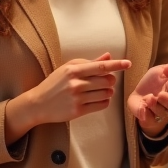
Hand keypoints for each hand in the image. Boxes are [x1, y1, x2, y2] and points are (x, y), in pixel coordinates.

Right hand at [9, 52, 130, 138]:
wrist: (39, 103)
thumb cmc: (55, 83)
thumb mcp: (69, 69)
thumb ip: (89, 63)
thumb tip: (108, 56)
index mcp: (74, 70)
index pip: (101, 67)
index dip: (117, 65)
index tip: (128, 63)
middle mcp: (76, 84)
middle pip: (106, 81)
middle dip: (110, 80)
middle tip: (105, 81)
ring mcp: (77, 98)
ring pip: (106, 93)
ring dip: (108, 91)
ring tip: (100, 90)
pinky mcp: (78, 111)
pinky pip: (102, 105)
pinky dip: (105, 101)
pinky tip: (98, 99)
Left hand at [127, 54, 167, 137]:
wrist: (139, 96)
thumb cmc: (154, 83)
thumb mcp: (162, 71)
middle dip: (166, 99)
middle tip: (160, 95)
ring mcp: (160, 112)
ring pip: (160, 111)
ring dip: (153, 105)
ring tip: (148, 98)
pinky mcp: (150, 119)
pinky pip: (149, 118)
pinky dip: (145, 113)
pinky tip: (143, 107)